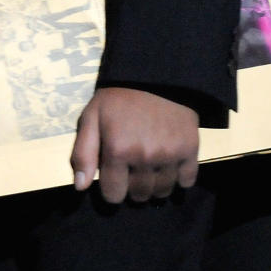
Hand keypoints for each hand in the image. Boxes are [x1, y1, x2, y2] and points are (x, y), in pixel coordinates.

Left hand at [70, 87, 198, 204]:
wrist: (155, 75)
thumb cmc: (118, 97)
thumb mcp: (91, 117)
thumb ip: (83, 152)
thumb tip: (80, 187)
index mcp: (118, 149)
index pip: (113, 195)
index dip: (111, 190)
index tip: (113, 178)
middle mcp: (144, 156)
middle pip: (139, 195)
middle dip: (132, 189)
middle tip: (131, 172)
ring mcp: (169, 154)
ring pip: (162, 191)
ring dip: (155, 187)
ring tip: (149, 170)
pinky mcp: (190, 149)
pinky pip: (187, 181)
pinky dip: (179, 179)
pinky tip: (170, 166)